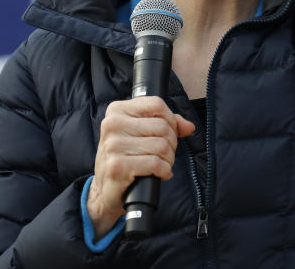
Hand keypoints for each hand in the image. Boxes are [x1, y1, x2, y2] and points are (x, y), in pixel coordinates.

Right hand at [87, 96, 195, 237]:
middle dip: (171, 143)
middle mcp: (112, 124)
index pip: (156, 104)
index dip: (170, 120)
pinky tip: (159, 174)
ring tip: (161, 165)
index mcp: (117, 110)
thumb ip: (167, 124)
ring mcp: (113, 145)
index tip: (168, 133)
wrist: (105, 189)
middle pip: (162, 126)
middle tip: (164, 154)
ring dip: (168, 159)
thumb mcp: (141, 133)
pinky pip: (156, 164)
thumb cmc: (126, 157)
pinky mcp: (117, 166)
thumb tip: (189, 126)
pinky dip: (164, 171)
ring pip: (162, 146)